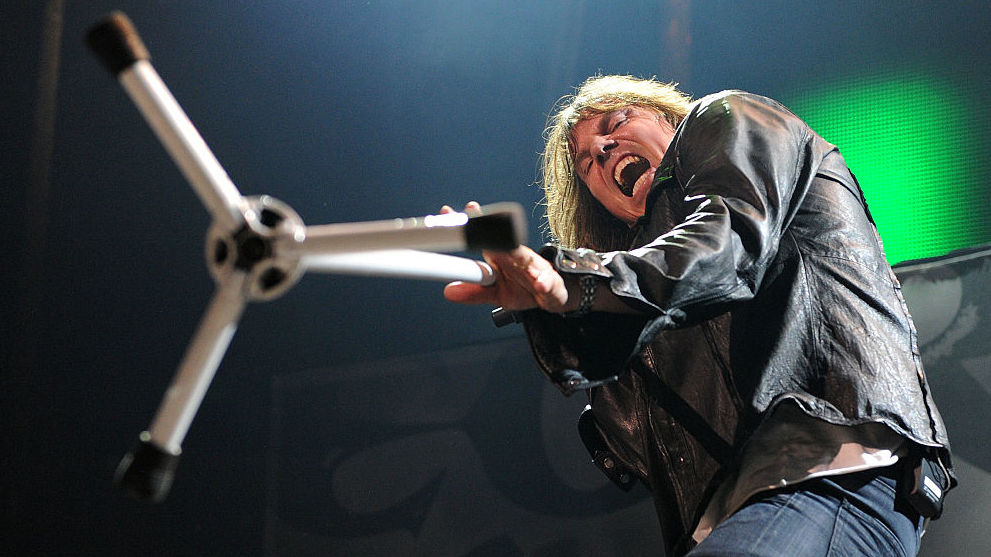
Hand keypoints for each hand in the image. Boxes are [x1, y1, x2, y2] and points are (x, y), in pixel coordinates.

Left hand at [440, 202, 572, 311]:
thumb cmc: (524, 288)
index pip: (480, 237)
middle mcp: (514, 255)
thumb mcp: (496, 293)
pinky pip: (545, 281)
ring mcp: (532, 266)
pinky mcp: (548, 280)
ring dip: (513, 252)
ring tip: (502, 250)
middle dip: (486, 225)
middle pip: (499, 237)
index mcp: (499, 256)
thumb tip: (448, 291)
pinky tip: (540, 284)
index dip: (465, 225)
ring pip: (522, 256)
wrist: (553, 295)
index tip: (447, 213)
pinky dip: (543, 283)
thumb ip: (474, 291)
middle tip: (472, 213)